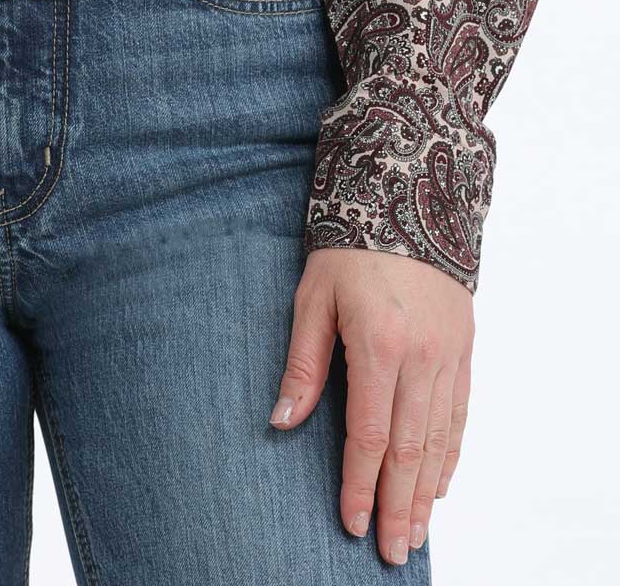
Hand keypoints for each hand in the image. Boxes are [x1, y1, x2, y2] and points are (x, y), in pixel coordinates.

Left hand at [269, 248, 473, 565]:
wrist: (409, 194)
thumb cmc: (348, 246)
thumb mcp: (312, 297)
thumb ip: (302, 363)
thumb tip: (281, 422)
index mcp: (378, 345)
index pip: (369, 434)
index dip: (359, 484)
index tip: (350, 522)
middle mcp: (421, 357)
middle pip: (411, 450)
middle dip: (398, 505)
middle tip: (390, 551)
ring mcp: (449, 354)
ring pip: (441, 440)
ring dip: (427, 492)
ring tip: (414, 532)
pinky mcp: (463, 347)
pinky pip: (460, 414)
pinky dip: (451, 454)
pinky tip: (440, 483)